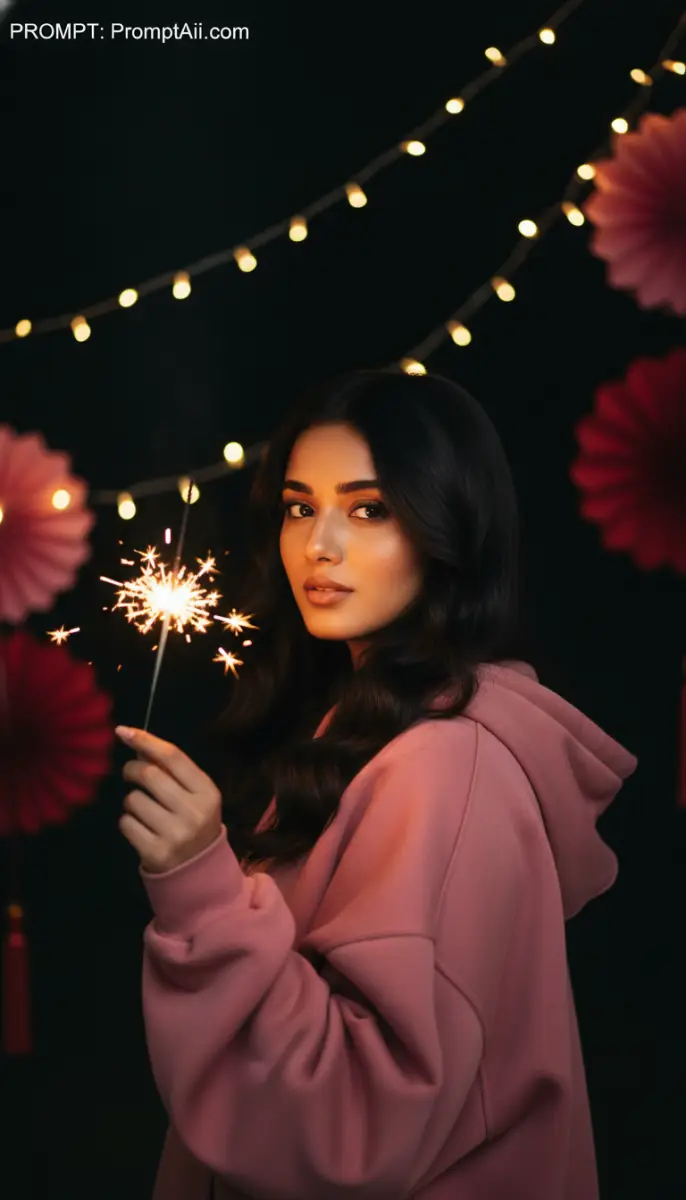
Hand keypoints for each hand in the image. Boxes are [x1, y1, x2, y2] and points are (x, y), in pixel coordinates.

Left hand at [117, 726, 222, 873]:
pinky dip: (127, 822)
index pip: (173, 756)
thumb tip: (136, 741)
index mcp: (208, 792)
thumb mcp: (195, 795)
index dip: (146, 740)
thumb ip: (172, 771)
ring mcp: (175, 834)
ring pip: (133, 800)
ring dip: (131, 802)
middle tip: (131, 774)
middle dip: (132, 769)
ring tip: (144, 812)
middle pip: (149, 774)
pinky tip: (142, 829)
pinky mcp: (155, 852)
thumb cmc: (193, 823)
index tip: (123, 731)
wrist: (199, 872)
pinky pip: (125, 823)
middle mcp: (194, 812)